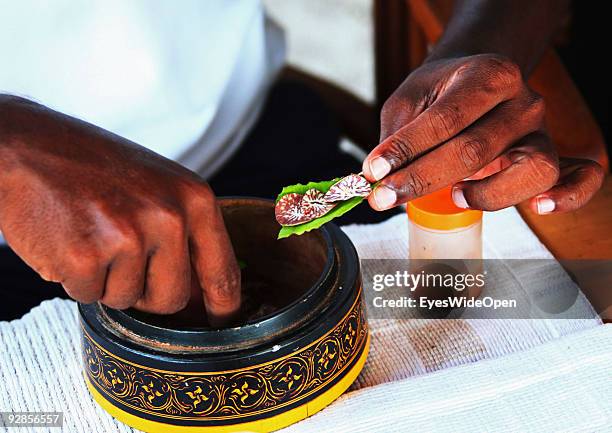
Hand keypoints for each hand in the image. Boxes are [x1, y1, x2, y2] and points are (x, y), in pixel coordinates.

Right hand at [0, 96, 239, 323]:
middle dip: (146, 293)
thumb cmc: (93, 167)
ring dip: (105, 280)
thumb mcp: (158, 185)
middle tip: (120, 256)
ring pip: (126, 300)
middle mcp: (170, 217)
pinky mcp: (86, 255)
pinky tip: (68, 239)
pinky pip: (88, 296)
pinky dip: (74, 278)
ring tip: (91, 235)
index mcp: (195, 198)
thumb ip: (185, 232)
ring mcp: (129, 236)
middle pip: (172, 299)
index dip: (223, 307)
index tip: (219, 323)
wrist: (27, 146)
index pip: (223, 270)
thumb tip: (202, 293)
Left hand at [363, 54, 603, 213]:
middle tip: (385, 198)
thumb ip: (397, 135)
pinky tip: (539, 208)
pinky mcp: (549, 157)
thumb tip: (378, 179)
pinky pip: (576, 178)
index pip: (445, 119)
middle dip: (423, 180)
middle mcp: (522, 102)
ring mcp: (540, 132)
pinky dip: (567, 196)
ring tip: (455, 197)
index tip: (373, 173)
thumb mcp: (410, 100)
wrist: (478, 81)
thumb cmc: (441, 94)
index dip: (406, 150)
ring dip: (488, 194)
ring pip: (531, 170)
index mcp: (487, 75)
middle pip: (476, 149)